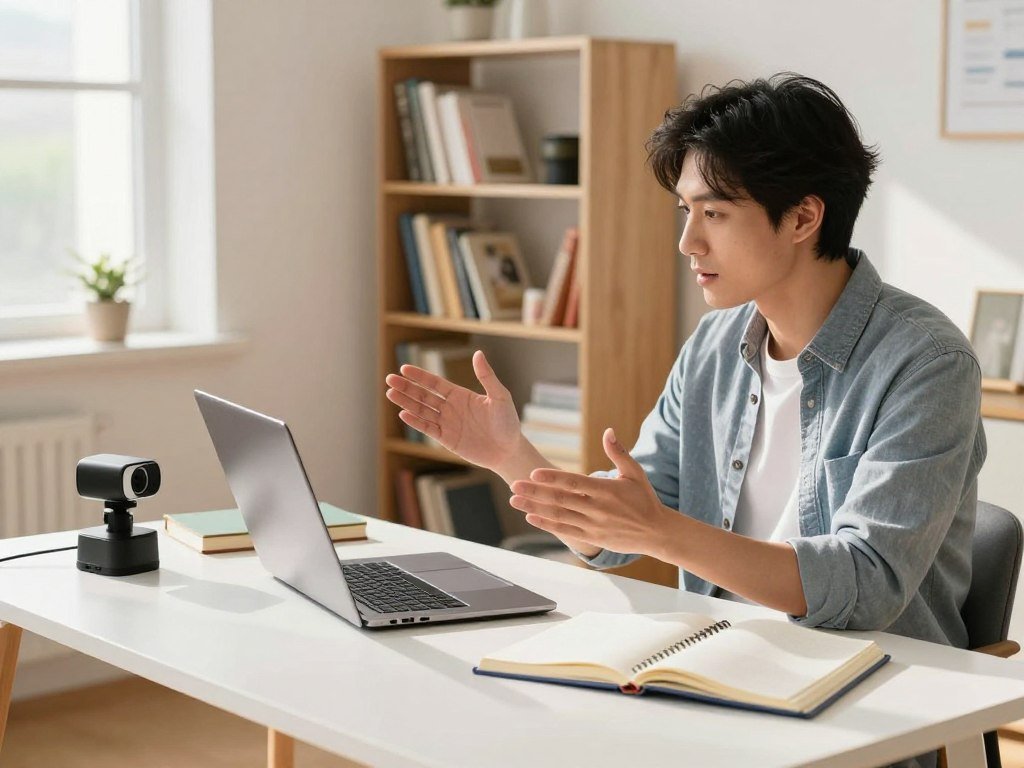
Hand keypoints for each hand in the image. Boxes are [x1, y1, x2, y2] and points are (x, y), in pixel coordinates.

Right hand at [384, 350, 521, 470]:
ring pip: (422, 411)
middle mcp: (450, 408)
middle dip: (406, 387)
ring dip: (406, 402)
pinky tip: (403, 414)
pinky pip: (428, 429)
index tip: (404, 368)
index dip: (419, 376)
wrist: (509, 450)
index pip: (434, 383)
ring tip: (390, 393)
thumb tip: (478, 354)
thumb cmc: (507, 422)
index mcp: (460, 395)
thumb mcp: (500, 396)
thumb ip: (487, 376)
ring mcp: (447, 423)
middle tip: (389, 379)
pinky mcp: (447, 439)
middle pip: (423, 395)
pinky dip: (416, 422)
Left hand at [509, 428, 673, 556]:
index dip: (553, 478)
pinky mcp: (592, 538)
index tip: (534, 473)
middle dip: (536, 492)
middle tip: (514, 485)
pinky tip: (531, 517)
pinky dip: (547, 525)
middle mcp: (598, 509)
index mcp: (606, 490)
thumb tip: (608, 431)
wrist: (657, 532)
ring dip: (535, 508)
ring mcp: (594, 525)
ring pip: (559, 516)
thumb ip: (618, 453)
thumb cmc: (644, 499)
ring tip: (514, 500)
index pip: (574, 483)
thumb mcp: (634, 473)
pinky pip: (565, 531)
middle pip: (561, 500)